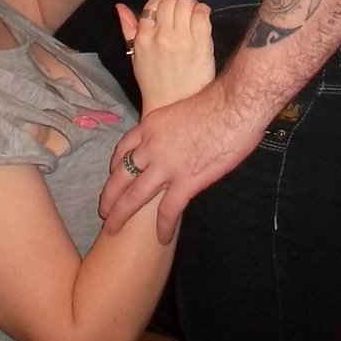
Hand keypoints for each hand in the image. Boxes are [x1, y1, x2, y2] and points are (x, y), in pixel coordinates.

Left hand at [100, 79, 261, 242]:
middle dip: (109, 196)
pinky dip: (163, 226)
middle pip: (121, 176)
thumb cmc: (219, 102)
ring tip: (114, 229)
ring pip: (134, 196)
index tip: (114, 173)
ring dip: (121, 214)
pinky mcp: (187, 181)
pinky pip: (169, 210)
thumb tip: (181, 139)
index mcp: (151, 125)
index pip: (124, 147)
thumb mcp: (182, 109)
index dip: (116, 164)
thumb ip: (174, 128)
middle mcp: (152, 146)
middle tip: (104, 211)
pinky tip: (161, 238)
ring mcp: (167, 165)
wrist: (235, 106)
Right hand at [114, 0, 213, 110]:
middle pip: (171, 0)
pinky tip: (202, 20)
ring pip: (187, 3)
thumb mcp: (135, 56)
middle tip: (181, 15)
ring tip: (192, 17)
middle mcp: (161, 34)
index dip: (162, 5)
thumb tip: (120, 7)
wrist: (172, 104)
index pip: (153, 3)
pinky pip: (202, 14)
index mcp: (143, 37)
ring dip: (191, 6)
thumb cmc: (154, 82)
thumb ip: (128, 29)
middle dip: (177, 4)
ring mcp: (182, 38)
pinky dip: (203, 11)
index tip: (168, 15)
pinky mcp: (201, 43)